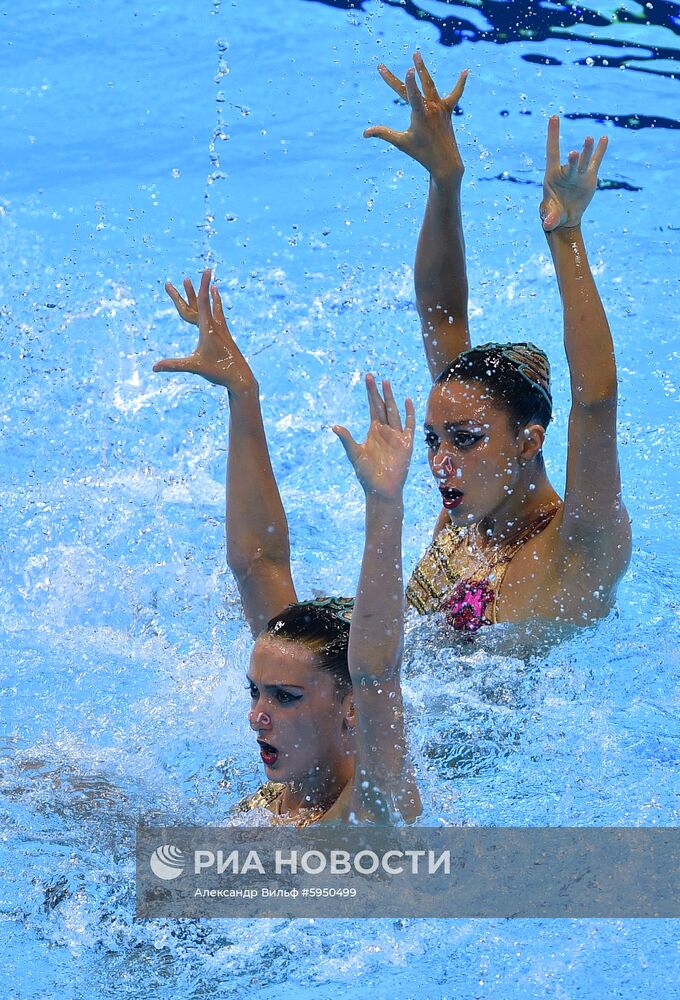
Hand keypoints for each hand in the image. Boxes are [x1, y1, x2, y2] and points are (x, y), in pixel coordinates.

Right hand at [153, 269, 255, 391]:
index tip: (207, 270)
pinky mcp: (226, 337)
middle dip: (203, 286)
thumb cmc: (217, 372)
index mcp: (208, 329)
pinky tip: (219, 310)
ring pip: (217, 309)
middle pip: (207, 302)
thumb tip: (154, 367)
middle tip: (207, 269)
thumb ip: (174, 365)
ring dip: (213, 296)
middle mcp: (217, 326)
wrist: (240, 378)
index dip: (203, 285)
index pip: (204, 302)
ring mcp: (223, 331)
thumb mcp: (194, 367)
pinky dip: (218, 309)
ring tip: (214, 286)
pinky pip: (220, 318)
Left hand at [333, 375, 414, 500]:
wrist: (381, 489)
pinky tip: (408, 401)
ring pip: (394, 412)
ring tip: (386, 383)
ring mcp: (397, 435)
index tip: (368, 378)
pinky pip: (409, 425)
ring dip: (391, 398)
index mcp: (374, 431)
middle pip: (382, 406)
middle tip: (374, 376)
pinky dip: (409, 413)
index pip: (372, 407)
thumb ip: (347, 440)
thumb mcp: (355, 454)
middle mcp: (386, 430)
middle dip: (378, 392)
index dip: (370, 393)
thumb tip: (334, 426)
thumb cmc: (367, 474)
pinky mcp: (406, 443)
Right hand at [364, 52, 467, 180]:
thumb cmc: (421, 153)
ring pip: (431, 85)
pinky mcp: (448, 111)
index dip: (410, 83)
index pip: (412, 96)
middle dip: (411, 71)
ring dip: (423, 70)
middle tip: (402, 57)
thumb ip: (383, 134)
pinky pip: (455, 95)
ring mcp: (441, 108)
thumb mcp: (401, 143)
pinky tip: (465, 71)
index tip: (408, 69)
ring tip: (416, 55)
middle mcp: (432, 109)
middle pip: (419, 85)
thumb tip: (364, 133)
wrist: (445, 163)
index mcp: (420, 116)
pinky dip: (460, 83)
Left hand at [540, 116, 606, 231]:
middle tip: (573, 153)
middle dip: (572, 159)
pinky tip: (604, 139)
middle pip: (570, 162)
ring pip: (584, 160)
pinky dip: (600, 151)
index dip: (552, 135)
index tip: (553, 117)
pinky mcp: (589, 177)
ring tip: (590, 139)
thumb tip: (547, 225)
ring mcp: (578, 173)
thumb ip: (549, 219)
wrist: (566, 217)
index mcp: (552, 176)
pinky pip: (595, 162)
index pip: (552, 152)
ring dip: (587, 150)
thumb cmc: (554, 214)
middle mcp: (566, 171)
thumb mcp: (551, 217)